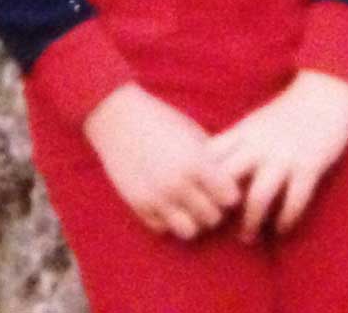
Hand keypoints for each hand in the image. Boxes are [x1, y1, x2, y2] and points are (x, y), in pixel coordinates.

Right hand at [83, 83, 240, 239]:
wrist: (115, 115)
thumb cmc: (158, 119)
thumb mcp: (191, 132)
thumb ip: (212, 160)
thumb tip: (231, 182)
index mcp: (195, 163)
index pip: (230, 198)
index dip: (227, 191)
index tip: (220, 183)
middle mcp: (178, 184)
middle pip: (213, 217)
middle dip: (211, 206)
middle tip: (202, 192)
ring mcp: (157, 197)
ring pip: (190, 231)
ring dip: (190, 218)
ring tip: (184, 201)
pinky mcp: (138, 204)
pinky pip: (163, 227)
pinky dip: (166, 217)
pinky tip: (164, 199)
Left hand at [209, 70, 347, 240]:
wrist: (322, 94)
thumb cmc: (285, 112)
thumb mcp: (253, 122)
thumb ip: (235, 142)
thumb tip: (208, 166)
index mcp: (242, 131)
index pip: (210, 156)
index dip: (197, 179)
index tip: (191, 200)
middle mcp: (258, 144)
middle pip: (227, 177)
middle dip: (217, 204)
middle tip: (212, 225)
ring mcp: (284, 156)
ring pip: (259, 195)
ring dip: (250, 221)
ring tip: (245, 238)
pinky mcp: (309, 166)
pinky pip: (295, 199)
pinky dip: (287, 218)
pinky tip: (280, 230)